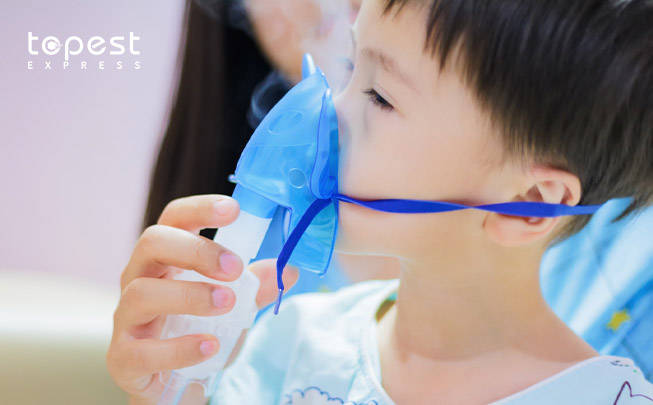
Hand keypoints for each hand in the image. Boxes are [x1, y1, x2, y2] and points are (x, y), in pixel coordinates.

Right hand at [106, 195, 298, 403]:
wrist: (171, 385)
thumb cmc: (196, 331)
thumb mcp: (231, 307)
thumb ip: (254, 288)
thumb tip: (288, 269)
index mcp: (166, 258)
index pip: (174, 219)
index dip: (200, 208)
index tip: (233, 210)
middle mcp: (139, 279)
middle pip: (152, 243)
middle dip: (196, 250)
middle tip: (234, 268)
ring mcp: (126, 318)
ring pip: (141, 293)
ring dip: (189, 295)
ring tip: (226, 303)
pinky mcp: (123, 359)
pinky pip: (142, 350)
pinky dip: (179, 347)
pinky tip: (209, 345)